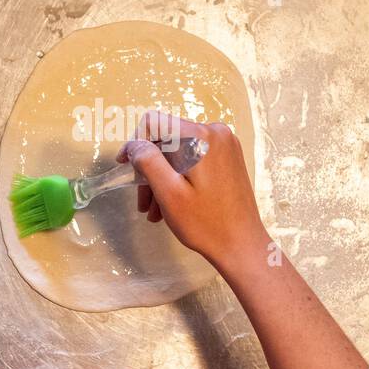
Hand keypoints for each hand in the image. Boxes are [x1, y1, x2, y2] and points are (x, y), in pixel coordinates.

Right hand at [116, 110, 268, 271]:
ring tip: (155, 211)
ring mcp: (225, 145)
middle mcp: (216, 132)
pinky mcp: (229, 158)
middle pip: (168, 140)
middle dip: (150, 168)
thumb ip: (148, 162)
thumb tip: (134, 144)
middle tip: (143, 203)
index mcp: (200, 136)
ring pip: (179, 152)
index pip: (155, 122)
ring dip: (163, 177)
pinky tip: (172, 204)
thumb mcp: (169, 193)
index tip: (125, 166)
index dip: (135, 142)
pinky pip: (194, 159)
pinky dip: (179, 177)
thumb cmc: (206, 223)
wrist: (242, 245)